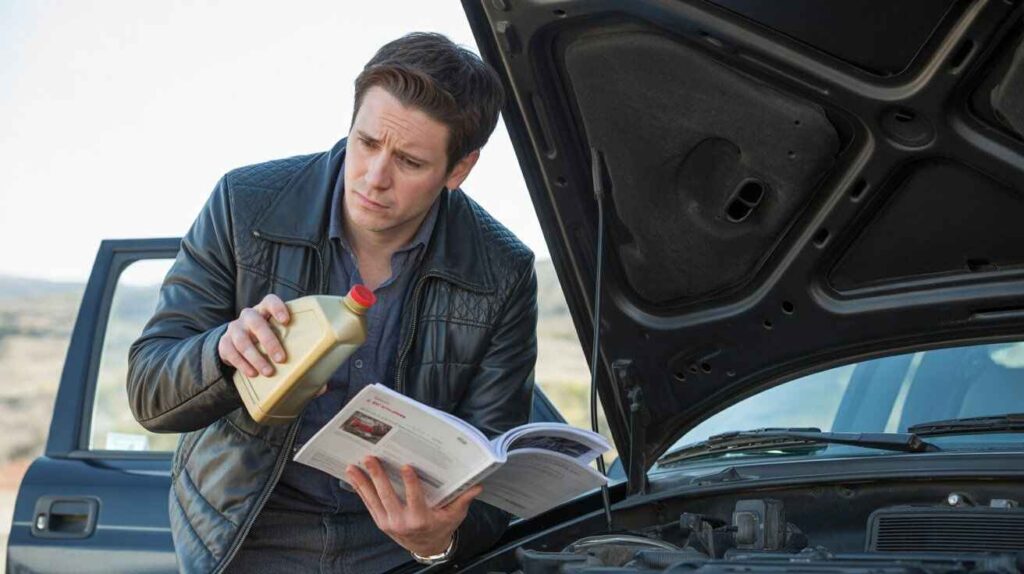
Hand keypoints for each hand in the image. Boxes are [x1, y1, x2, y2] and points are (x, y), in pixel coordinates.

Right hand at [217, 293, 289, 377]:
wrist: (237, 343)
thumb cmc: (267, 338)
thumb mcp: (278, 335)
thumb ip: (295, 344)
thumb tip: (318, 377)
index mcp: (264, 310)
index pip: (269, 301)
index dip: (277, 308)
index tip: (286, 321)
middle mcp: (248, 316)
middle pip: (256, 323)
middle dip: (269, 342)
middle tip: (281, 359)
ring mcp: (234, 328)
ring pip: (243, 341)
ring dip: (256, 358)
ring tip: (268, 372)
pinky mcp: (224, 343)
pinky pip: (231, 352)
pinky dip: (242, 364)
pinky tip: (253, 373)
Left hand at [346, 456, 481, 556]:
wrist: (427, 547)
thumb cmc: (441, 527)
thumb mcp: (454, 515)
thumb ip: (463, 499)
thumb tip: (478, 485)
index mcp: (421, 519)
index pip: (415, 498)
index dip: (410, 483)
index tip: (406, 466)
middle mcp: (402, 522)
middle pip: (388, 496)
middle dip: (378, 476)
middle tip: (370, 458)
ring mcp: (389, 523)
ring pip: (373, 499)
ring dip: (362, 482)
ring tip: (352, 467)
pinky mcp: (381, 522)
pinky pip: (369, 504)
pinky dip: (361, 491)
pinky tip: (354, 478)